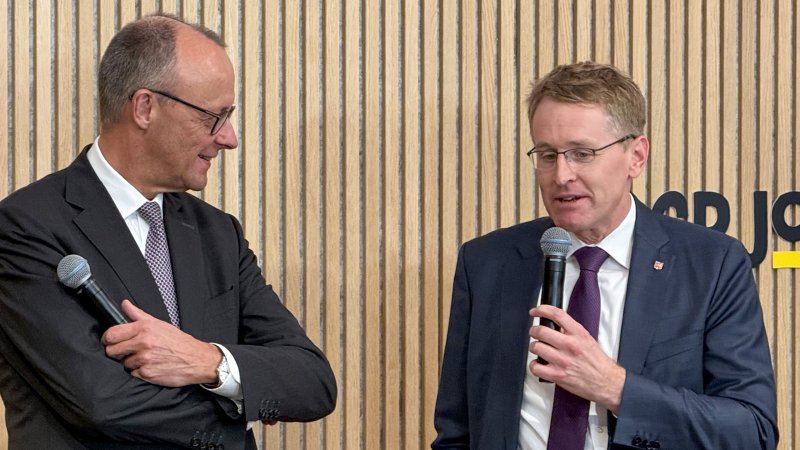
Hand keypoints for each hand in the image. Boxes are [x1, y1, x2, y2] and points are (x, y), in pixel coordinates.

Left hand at [102, 300, 221, 386]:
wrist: (197, 359)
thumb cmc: (179, 342)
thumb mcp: (159, 324)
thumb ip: (138, 314)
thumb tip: (124, 304)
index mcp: (144, 328)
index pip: (111, 334)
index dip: (108, 339)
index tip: (111, 341)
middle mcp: (143, 343)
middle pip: (112, 351)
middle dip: (118, 352)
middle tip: (129, 350)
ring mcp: (144, 359)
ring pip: (123, 363)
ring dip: (131, 362)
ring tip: (145, 358)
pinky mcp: (147, 374)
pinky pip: (132, 374)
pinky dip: (139, 371)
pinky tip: (150, 366)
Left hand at [528, 305, 625, 413]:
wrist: (608, 382)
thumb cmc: (598, 363)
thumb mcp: (587, 340)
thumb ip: (571, 331)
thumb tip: (554, 325)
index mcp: (578, 334)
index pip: (557, 315)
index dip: (542, 310)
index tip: (535, 312)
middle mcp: (570, 345)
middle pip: (541, 331)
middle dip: (534, 331)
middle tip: (535, 333)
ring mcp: (563, 361)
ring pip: (536, 347)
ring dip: (534, 347)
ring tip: (539, 349)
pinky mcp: (558, 375)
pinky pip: (536, 367)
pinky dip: (534, 365)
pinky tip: (539, 364)